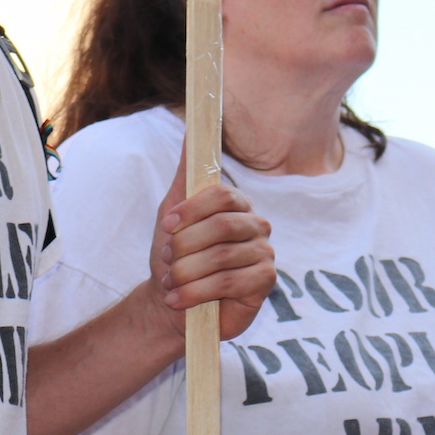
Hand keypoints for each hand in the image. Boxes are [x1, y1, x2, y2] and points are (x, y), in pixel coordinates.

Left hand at [144, 153, 275, 343]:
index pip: (223, 195)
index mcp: (237, 206)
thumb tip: (190, 130)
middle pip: (222, 225)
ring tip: (172, 283)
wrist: (174, 304)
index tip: (167, 226)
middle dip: (186, 246)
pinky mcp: (266, 281)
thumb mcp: (172, 212)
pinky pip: (230, 281)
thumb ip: (185, 176)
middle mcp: (257, 225)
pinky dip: (197, 292)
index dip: (192, 210)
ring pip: (223, 256)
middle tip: (169, 261)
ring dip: (187, 272)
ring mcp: (265, 253)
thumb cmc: (175, 258)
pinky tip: (181, 299)